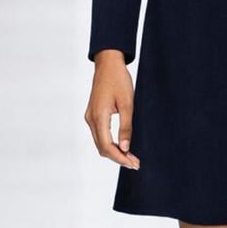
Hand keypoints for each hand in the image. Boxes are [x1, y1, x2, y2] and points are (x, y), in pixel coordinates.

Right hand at [84, 50, 139, 168]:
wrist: (108, 64)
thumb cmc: (118, 79)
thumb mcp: (128, 103)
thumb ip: (126, 126)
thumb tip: (125, 147)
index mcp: (98, 116)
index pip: (107, 146)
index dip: (120, 158)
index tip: (133, 163)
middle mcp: (91, 119)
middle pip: (102, 147)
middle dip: (118, 158)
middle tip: (135, 163)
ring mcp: (90, 117)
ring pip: (100, 143)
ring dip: (114, 152)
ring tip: (131, 157)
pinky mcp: (93, 115)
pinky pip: (100, 135)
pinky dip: (110, 143)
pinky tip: (122, 146)